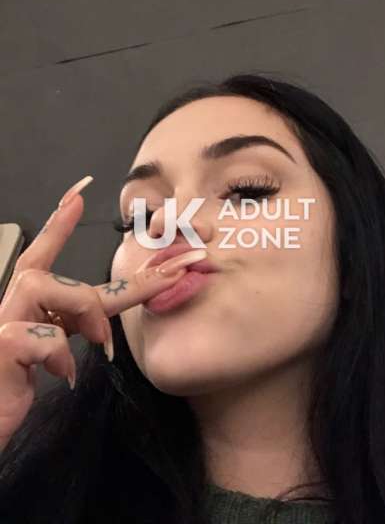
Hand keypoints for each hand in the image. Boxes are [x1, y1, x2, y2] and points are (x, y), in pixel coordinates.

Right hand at [0, 175, 191, 451]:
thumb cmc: (12, 388)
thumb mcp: (52, 352)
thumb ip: (75, 328)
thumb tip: (105, 322)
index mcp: (26, 309)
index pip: (39, 258)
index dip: (58, 226)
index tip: (77, 196)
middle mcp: (8, 309)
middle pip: (53, 271)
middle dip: (114, 280)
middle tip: (169, 277)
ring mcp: (1, 327)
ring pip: (40, 285)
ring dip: (82, 310)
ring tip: (100, 342)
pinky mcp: (0, 350)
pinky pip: (36, 335)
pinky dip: (59, 353)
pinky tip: (62, 373)